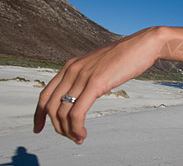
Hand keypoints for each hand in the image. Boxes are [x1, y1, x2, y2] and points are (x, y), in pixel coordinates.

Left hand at [33, 26, 161, 143]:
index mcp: (70, 65)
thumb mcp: (99, 65)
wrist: (144, 44)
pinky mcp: (96, 83)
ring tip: (79, 138)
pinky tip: (83, 133)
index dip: (38, 114)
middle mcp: (72, 70)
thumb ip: (87, 76)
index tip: (38, 128)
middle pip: (50, 106)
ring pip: (62, 112)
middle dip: (56, 126)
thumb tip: (83, 92)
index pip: (45, 94)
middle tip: (69, 137)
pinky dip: (76, 128)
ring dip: (68, 131)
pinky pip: (77, 112)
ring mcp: (83, 76)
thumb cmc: (126, 56)